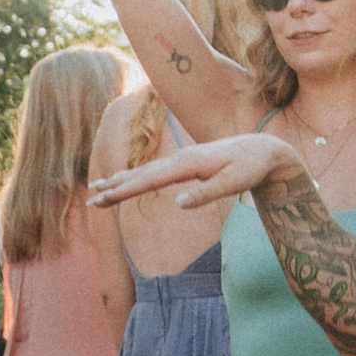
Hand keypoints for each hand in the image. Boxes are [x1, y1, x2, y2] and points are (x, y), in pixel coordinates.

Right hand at [92, 127, 298, 214]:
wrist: (263, 150)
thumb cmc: (250, 168)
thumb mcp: (234, 184)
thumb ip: (207, 194)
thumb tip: (179, 204)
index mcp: (187, 163)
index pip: (150, 179)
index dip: (126, 190)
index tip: (106, 198)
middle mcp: (179, 159)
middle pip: (140, 175)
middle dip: (115, 187)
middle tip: (91, 199)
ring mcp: (180, 160)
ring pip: (143, 171)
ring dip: (119, 181)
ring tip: (96, 189)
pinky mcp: (184, 164)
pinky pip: (153, 172)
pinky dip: (134, 177)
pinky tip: (124, 180)